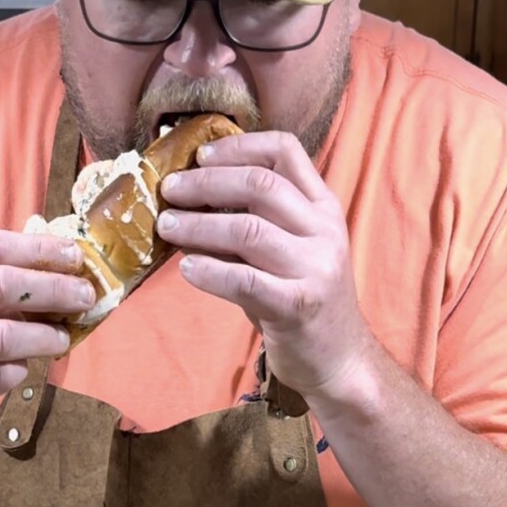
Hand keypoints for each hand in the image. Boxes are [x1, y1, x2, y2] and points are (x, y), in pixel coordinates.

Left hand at [157, 130, 376, 406]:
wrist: (338, 360)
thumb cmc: (301, 300)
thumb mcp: (290, 249)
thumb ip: (257, 220)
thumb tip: (191, 196)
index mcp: (323, 208)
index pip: (286, 152)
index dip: (239, 146)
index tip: (201, 154)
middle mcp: (324, 230)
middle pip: (260, 186)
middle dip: (207, 182)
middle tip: (169, 190)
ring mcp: (315, 267)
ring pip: (248, 229)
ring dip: (199, 224)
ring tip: (167, 226)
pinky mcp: (298, 306)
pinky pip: (245, 280)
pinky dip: (209, 271)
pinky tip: (187, 268)